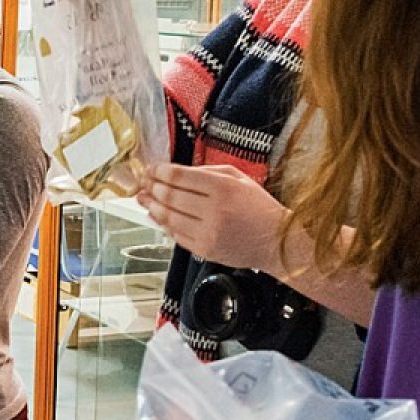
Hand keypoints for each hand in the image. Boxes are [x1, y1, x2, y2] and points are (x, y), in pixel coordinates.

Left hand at [138, 163, 287, 272]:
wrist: (277, 241)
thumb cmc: (259, 208)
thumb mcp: (239, 178)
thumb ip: (208, 171)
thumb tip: (178, 172)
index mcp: (223, 188)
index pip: (180, 177)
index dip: (159, 171)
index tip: (151, 169)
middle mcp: (214, 210)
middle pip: (170, 196)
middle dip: (151, 187)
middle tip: (142, 182)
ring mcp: (208, 233)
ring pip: (168, 217)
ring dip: (151, 206)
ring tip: (143, 198)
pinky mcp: (204, 250)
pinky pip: (176, 235)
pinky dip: (163, 224)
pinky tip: (157, 216)